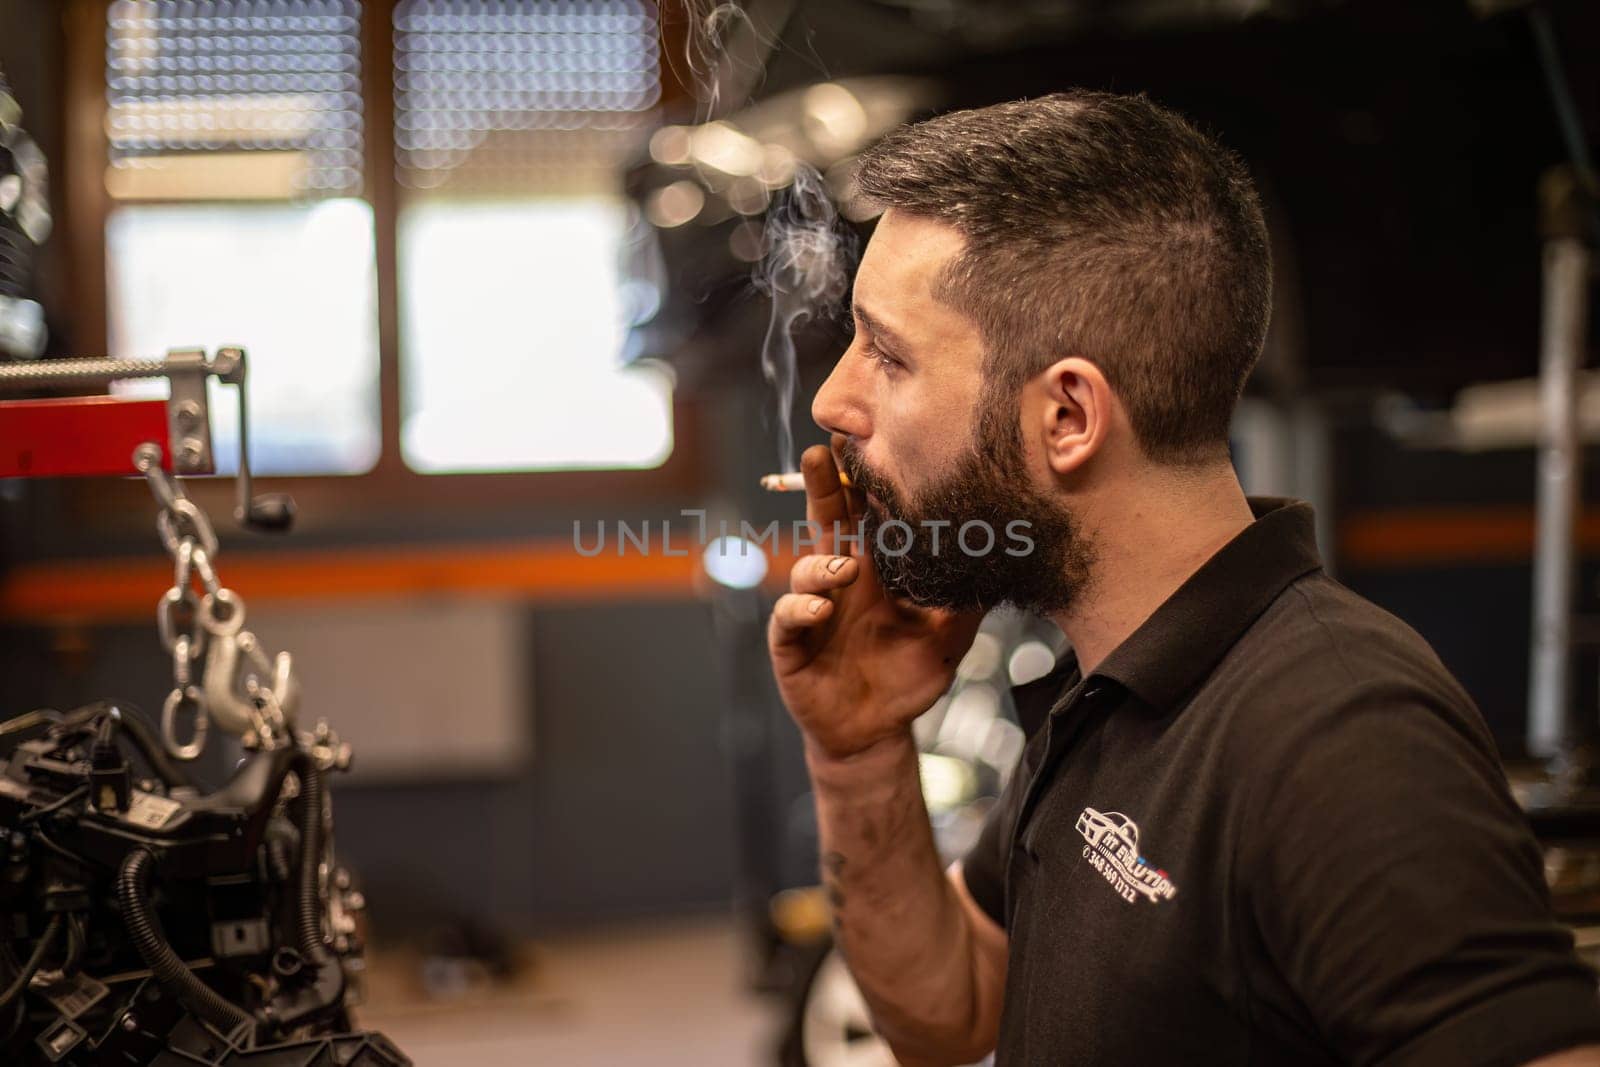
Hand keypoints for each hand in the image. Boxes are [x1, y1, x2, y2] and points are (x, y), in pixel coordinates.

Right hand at [767, 436, 982, 758]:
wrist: (876, 731)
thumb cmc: (910, 673)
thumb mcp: (951, 633)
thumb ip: (970, 597)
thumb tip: (1008, 559)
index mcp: (875, 567)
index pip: (867, 513)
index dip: (865, 479)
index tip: (868, 441)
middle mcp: (840, 578)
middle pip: (827, 521)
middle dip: (822, 485)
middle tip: (821, 452)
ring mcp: (813, 608)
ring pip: (806, 567)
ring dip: (821, 562)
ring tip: (845, 568)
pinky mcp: (791, 643)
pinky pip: (788, 617)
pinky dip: (800, 608)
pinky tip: (819, 608)